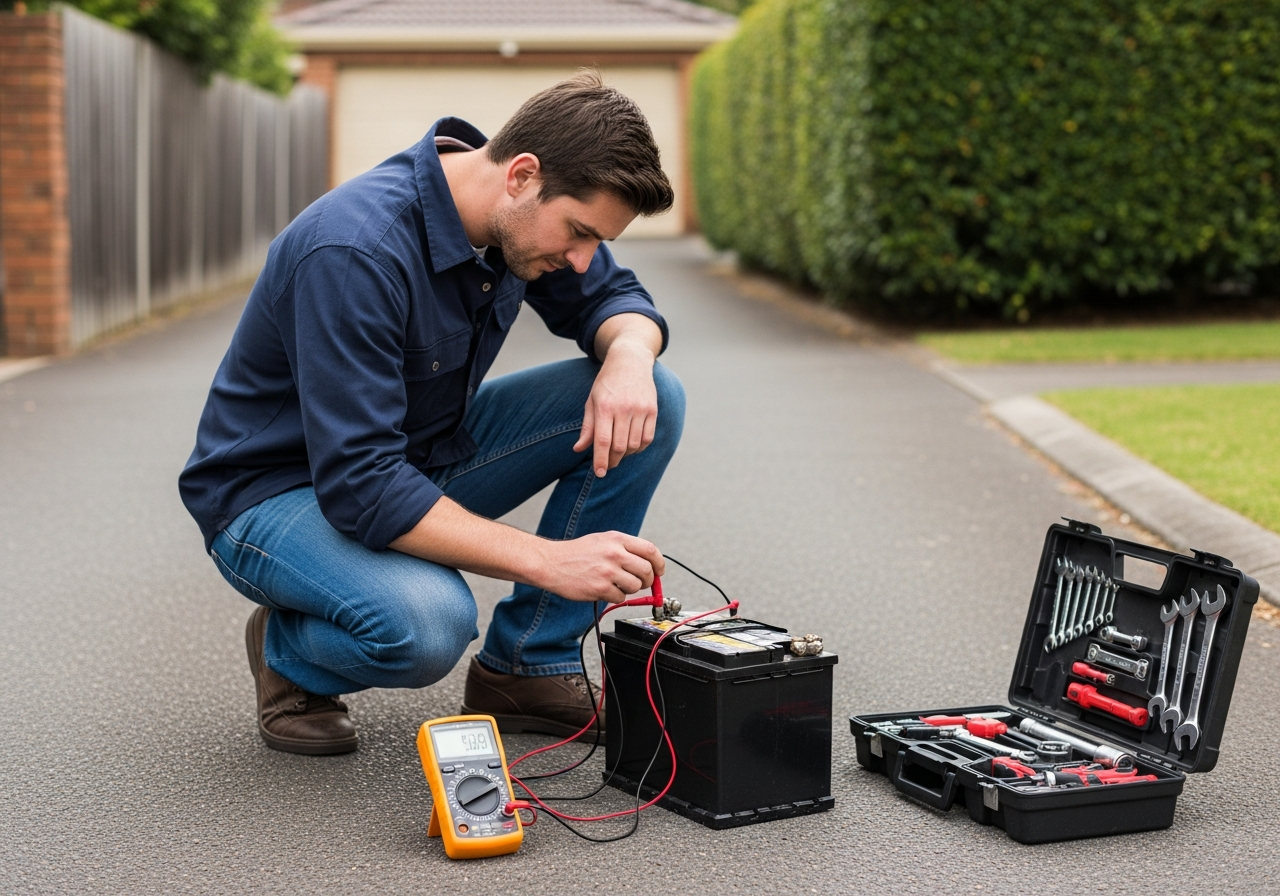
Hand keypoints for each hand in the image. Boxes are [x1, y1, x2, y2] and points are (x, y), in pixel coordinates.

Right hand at [539, 532, 665, 602]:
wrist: (551, 563)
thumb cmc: (577, 553)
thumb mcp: (603, 541)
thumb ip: (625, 549)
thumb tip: (649, 565)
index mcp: (617, 539)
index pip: (650, 550)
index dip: (659, 563)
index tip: (659, 571)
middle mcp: (614, 554)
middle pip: (647, 571)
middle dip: (648, 580)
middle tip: (641, 582)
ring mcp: (607, 572)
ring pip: (635, 586)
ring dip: (630, 589)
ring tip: (617, 584)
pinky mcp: (600, 588)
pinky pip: (620, 597)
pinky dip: (616, 596)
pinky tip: (604, 589)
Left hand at [574, 336, 657, 477]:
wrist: (630, 360)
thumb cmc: (607, 383)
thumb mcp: (592, 401)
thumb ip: (587, 427)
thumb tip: (578, 449)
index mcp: (605, 407)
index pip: (602, 441)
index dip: (600, 460)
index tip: (599, 473)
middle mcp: (624, 408)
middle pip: (619, 446)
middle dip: (612, 460)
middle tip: (607, 464)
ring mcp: (640, 409)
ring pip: (634, 445)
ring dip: (626, 455)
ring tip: (618, 453)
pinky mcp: (652, 410)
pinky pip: (647, 438)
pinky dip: (639, 447)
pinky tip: (632, 446)